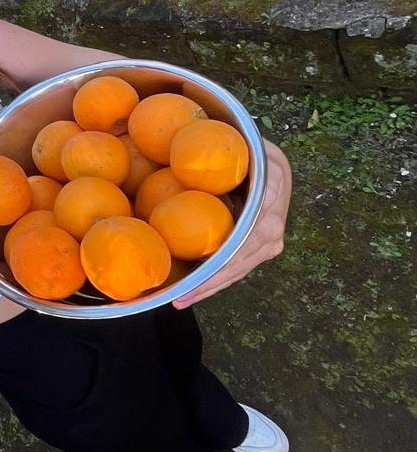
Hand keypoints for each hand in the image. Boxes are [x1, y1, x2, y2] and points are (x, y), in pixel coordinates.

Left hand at [173, 139, 290, 309]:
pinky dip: (215, 278)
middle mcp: (273, 228)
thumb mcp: (246, 151)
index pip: (244, 244)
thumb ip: (234, 163)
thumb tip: (200, 170)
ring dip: (210, 287)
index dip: (218, 266)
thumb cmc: (247, 151)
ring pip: (237, 270)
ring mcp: (269, 240)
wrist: (268, 158)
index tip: (194, 279)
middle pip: (239, 264)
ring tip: (181, 300)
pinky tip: (191, 289)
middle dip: (209, 284)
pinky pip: (236, 265)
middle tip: (179, 298)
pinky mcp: (260, 246)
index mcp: (271, 204)